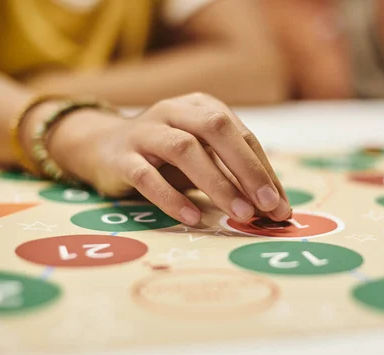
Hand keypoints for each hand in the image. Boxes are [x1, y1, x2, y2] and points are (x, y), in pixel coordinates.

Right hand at [34, 93, 291, 225]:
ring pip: (184, 150)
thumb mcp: (203, 157)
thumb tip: (276, 207)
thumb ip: (234, 174)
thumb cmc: (166, 156)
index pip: (242, 136)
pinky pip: (146, 175)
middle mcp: (175, 111)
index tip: (281, 206)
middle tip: (267, 206)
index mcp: (202, 107)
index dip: (264, 170)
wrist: (102, 146)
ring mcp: (146, 131)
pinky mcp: (121, 157)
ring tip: (239, 214)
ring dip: (217, 183)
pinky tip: (192, 217)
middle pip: (216, 130)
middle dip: (247, 169)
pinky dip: (171, 197)